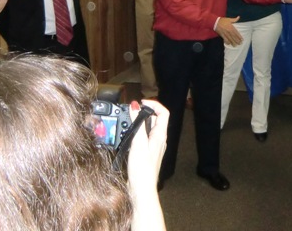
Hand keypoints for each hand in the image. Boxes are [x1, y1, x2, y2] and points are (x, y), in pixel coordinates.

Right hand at [127, 99, 167, 230]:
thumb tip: (135, 106)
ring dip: (139, 123)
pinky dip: (136, 133)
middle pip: (155, 119)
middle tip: (131, 112)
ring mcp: (154, 147)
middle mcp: (159, 140)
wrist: (142, 189)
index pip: (164, 112)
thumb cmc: (142, 169)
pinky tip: (128, 138)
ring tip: (128, 123)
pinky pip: (144, 137)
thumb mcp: (138, 143)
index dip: (154, 104)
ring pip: (149, 128)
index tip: (141, 102)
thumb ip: (137, 124)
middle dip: (143, 112)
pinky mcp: (147, 153)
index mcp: (160, 135)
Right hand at [215, 16, 242, 45]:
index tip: (242, 39)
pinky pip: (225, 39)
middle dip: (237, 40)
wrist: (215, 22)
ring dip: (233, 42)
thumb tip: (239, 17)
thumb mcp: (229, 19)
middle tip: (240, 44)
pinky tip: (229, 44)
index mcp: (231, 27)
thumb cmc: (223, 20)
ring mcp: (225, 34)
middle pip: (234, 37)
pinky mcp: (222, 35)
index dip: (239, 36)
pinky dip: (227, 42)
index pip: (236, 33)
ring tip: (235, 45)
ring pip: (230, 39)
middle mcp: (229, 31)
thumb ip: (234, 19)